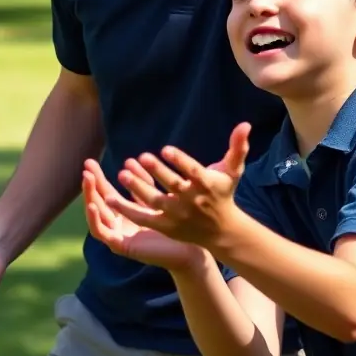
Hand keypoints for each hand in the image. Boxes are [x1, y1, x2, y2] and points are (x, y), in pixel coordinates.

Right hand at [83, 160, 203, 271]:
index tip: (91, 162)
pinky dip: (94, 219)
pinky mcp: (121, 246)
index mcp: (128, 213)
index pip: (108, 192)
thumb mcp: (156, 198)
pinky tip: (93, 205)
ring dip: (90, 196)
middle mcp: (121, 224)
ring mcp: (119, 235)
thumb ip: (144, 183)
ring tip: (87, 179)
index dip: (100, 177)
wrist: (190, 251)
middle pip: (100, 201)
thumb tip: (129, 160)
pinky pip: (101, 233)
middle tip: (87, 165)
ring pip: (97, 214)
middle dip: (92, 183)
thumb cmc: (179, 225)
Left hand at [105, 123, 250, 247]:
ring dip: (138, 188)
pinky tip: (111, 199)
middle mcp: (192, 200)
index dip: (180, 160)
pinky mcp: (166, 226)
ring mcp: (178, 215)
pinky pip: (144, 217)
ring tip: (122, 174)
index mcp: (207, 184)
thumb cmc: (224, 194)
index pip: (193, 171)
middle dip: (157, 172)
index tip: (166, 149)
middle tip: (142, 157)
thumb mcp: (233, 171)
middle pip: (172, 185)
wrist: (221, 231)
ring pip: (155, 201)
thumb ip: (237, 147)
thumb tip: (245, 125)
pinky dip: (128, 209)